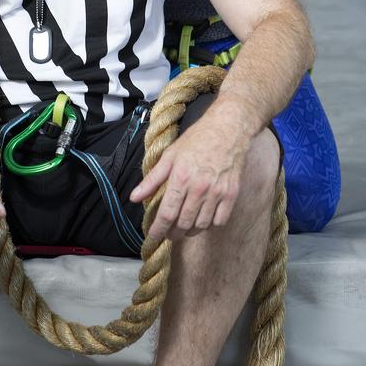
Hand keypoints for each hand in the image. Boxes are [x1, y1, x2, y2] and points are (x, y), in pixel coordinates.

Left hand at [129, 115, 250, 240]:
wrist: (228, 129)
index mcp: (181, 178)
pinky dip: (209, 225)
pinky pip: (219, 221)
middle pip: (183, 223)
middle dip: (173, 233)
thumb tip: (134, 198)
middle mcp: (199, 188)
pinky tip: (203, 219)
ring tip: (184, 228)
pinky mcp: (231, 194)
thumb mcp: (169, 156)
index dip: (158, 229)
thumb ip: (152, 179)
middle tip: (168, 233)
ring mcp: (217, 192)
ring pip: (201, 225)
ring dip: (190, 231)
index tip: (153, 237)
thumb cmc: (197, 140)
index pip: (166, 214)